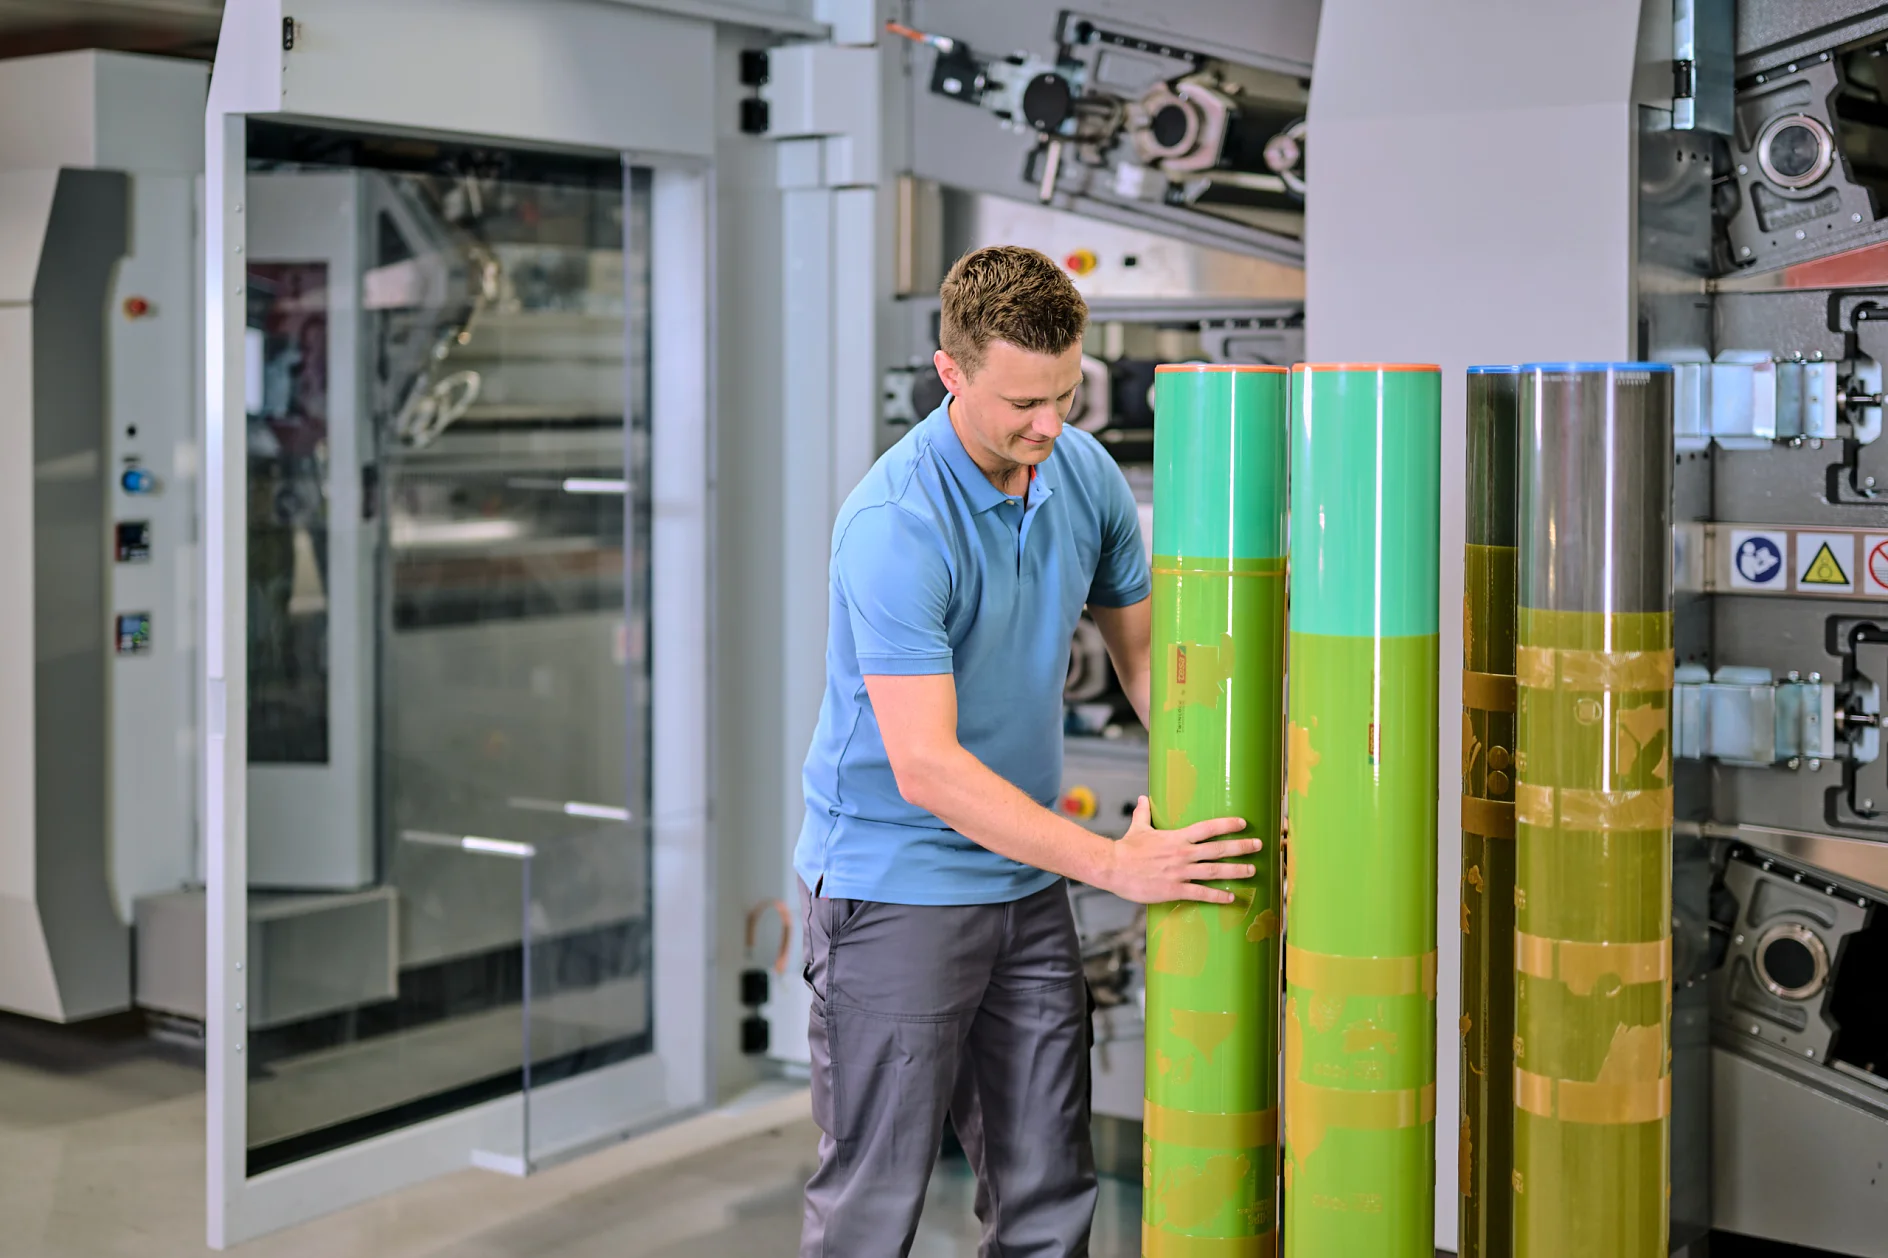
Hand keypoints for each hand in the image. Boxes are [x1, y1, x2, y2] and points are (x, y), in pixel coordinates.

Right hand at [1096, 796, 1261, 904]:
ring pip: (1215, 871)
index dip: (1227, 825)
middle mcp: (1183, 853)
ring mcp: (1180, 872)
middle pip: (1218, 849)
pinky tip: (1231, 897)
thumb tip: (1141, 798)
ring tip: (1252, 870)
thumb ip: (1143, 813)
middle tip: (1259, 846)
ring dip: (1236, 871)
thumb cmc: (1126, 848)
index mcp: (1176, 837)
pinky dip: (1218, 895)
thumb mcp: (1138, 828)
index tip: (1243, 824)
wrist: (1113, 867)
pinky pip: (1201, 893)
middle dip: (1241, 847)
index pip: (1208, 828)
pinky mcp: (1174, 889)